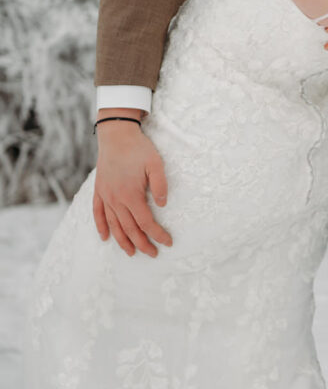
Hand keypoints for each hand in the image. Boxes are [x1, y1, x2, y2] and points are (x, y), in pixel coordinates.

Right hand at [93, 121, 172, 256]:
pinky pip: (97, 213)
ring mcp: (105, 195)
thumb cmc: (138, 148)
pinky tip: (105, 237)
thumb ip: (160, 185)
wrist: (116, 134)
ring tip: (131, 252)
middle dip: (142, 243)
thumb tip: (163, 205)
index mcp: (131, 194)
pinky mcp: (99, 190)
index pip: (146, 222)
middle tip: (153, 253)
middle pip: (129, 228)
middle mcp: (116, 199)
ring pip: (113, 225)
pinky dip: (100, 227)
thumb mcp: (156, 163)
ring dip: (122, 241)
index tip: (168, 242)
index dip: (157, 234)